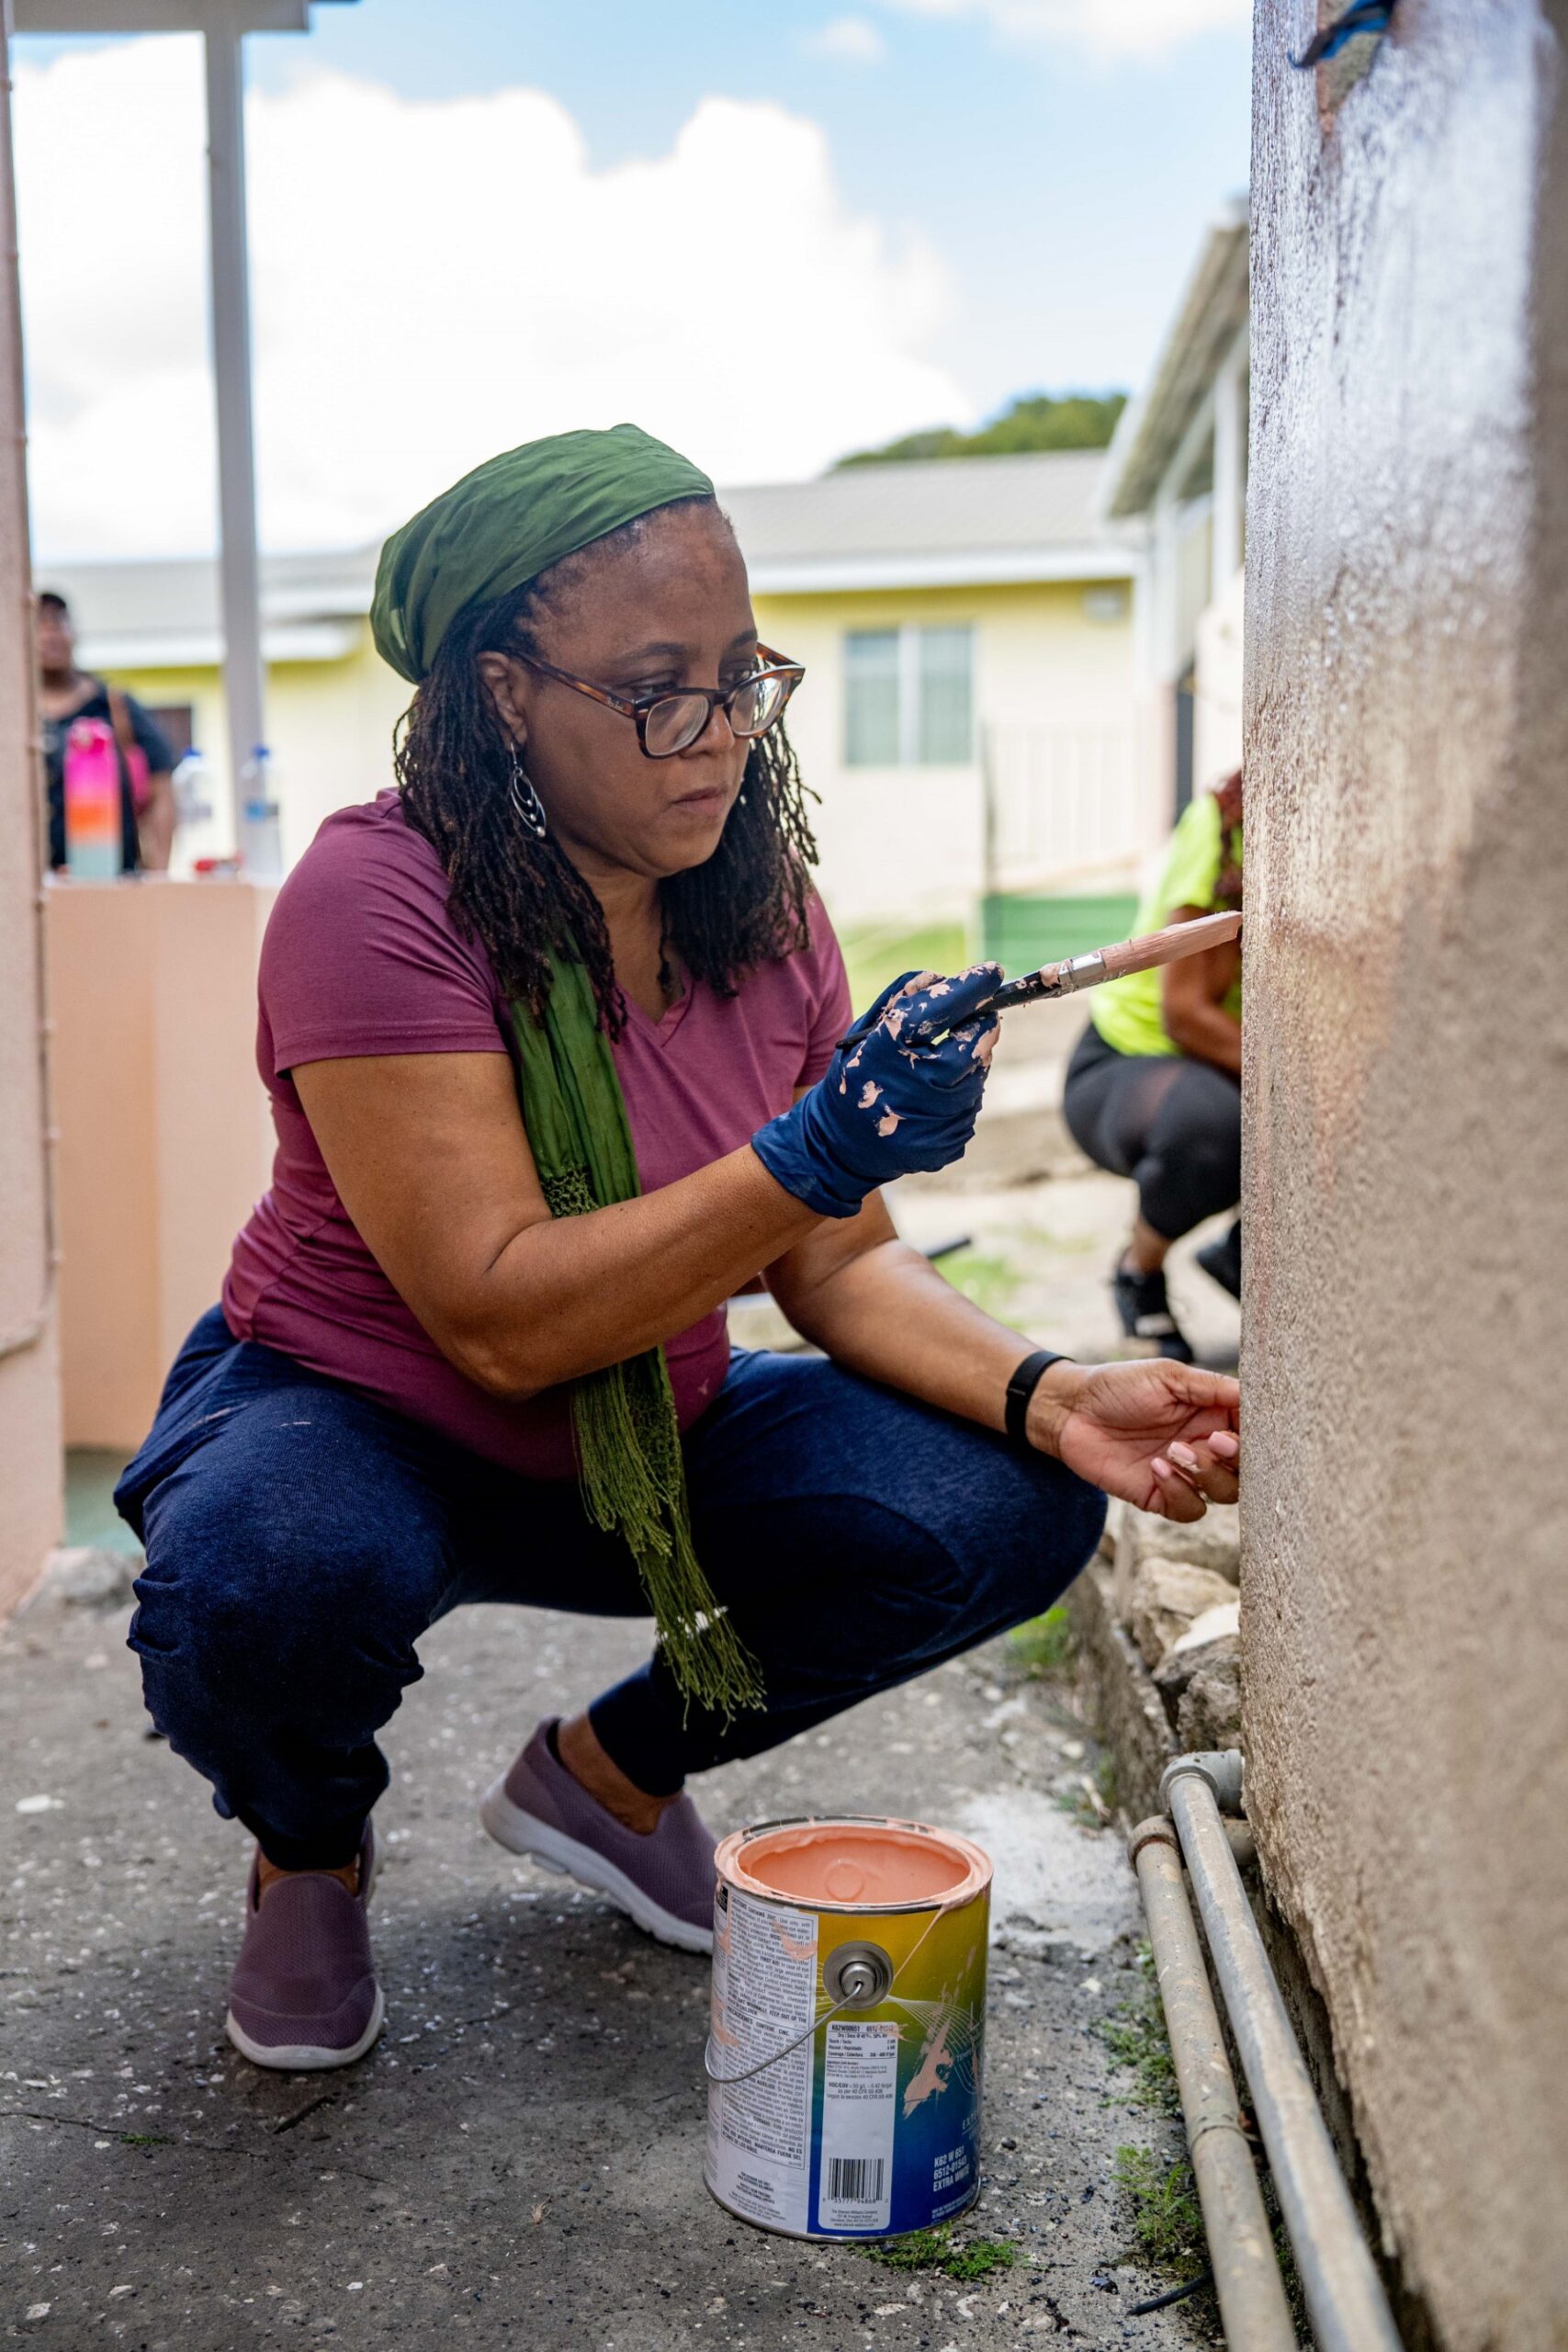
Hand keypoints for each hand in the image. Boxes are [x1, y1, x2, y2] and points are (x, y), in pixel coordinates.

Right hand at [751, 965, 1000, 1218]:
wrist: (839, 1145)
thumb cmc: (857, 1075)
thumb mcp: (864, 1031)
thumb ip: (901, 998)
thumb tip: (942, 977)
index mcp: (884, 1052)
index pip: (937, 1011)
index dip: (969, 989)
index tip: (991, 971)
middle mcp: (910, 1089)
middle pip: (971, 1049)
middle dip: (981, 1028)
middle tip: (981, 1016)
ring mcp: (930, 1124)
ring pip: (976, 1080)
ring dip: (970, 1065)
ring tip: (939, 1067)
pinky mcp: (945, 1146)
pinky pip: (968, 1110)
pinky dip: (960, 1097)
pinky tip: (932, 1101)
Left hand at [1028, 1359, 1239, 1520]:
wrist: (1071, 1410)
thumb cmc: (1118, 1386)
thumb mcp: (1168, 1376)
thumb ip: (1212, 1387)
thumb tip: (1255, 1395)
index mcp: (1213, 1415)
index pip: (1254, 1434)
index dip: (1256, 1437)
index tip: (1239, 1429)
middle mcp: (1205, 1447)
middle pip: (1247, 1470)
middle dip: (1237, 1460)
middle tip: (1214, 1442)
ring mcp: (1186, 1473)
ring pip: (1225, 1494)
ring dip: (1206, 1475)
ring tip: (1175, 1450)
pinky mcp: (1161, 1496)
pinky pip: (1190, 1509)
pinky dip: (1180, 1492)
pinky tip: (1156, 1468)